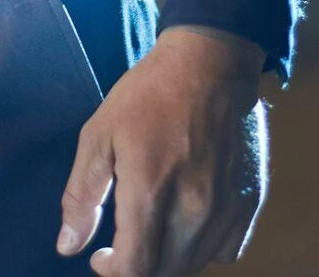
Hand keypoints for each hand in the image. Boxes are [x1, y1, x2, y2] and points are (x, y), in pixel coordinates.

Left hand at [57, 26, 269, 275]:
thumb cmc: (147, 95)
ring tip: (154, 228)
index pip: (135, 270)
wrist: (210, 64)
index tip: (101, 256)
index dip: (112, 273)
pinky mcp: (250, 200)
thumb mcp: (99, 134)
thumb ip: (82, 196)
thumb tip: (68, 248)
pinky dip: (204, 248)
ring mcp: (227, 207)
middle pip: (165, 273)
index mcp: (150, 192)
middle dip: (138, 267)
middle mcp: (194, 209)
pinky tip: (188, 221)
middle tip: (124, 243)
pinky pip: (227, 250)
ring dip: (168, 258)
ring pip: (195, 264)